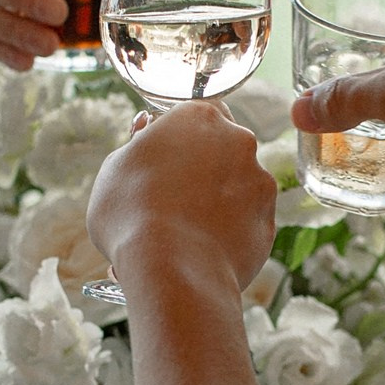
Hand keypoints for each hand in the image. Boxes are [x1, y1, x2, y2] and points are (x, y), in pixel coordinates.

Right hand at [88, 104, 277, 291]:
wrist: (171, 269)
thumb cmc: (131, 214)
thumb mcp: (115, 169)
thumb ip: (137, 147)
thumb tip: (145, 139)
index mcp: (199, 116)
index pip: (195, 115)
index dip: (178, 140)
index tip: (163, 160)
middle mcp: (239, 140)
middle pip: (222, 148)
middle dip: (203, 168)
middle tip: (172, 197)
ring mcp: (260, 181)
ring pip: (238, 186)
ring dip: (218, 200)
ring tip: (185, 230)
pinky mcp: (268, 221)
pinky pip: (246, 221)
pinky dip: (230, 231)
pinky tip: (203, 248)